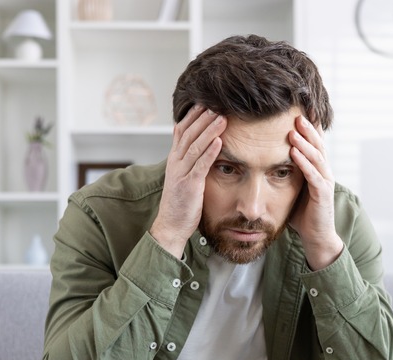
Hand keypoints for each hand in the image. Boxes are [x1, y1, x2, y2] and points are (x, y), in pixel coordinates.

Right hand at [150, 106, 225, 258]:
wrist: (171, 225)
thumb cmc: (181, 202)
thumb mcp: (183, 177)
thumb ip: (190, 161)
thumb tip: (202, 146)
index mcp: (174, 159)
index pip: (182, 130)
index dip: (193, 116)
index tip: (206, 102)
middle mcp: (175, 162)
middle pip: (189, 134)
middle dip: (203, 118)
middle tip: (217, 103)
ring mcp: (181, 173)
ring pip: (195, 146)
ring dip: (209, 130)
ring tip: (222, 118)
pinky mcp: (189, 185)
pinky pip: (200, 165)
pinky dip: (210, 152)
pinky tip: (219, 141)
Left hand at [289, 115, 343, 270]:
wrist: (316, 237)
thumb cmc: (303, 213)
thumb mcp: (293, 188)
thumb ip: (286, 173)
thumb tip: (265, 159)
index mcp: (317, 168)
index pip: (314, 142)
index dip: (308, 126)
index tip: (298, 109)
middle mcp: (324, 172)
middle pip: (317, 144)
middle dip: (307, 128)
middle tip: (296, 111)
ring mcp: (325, 182)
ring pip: (317, 157)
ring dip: (305, 142)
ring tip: (294, 128)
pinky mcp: (322, 195)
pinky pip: (313, 175)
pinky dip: (304, 163)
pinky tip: (294, 153)